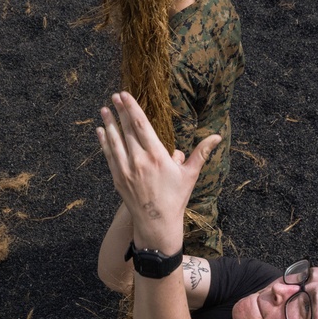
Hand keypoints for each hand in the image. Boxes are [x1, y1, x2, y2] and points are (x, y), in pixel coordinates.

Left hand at [96, 92, 218, 251]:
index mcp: (157, 157)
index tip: (125, 95)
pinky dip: (104, 142)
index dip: (132, 108)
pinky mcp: (118, 178)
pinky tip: (100, 131)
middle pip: (127, 130)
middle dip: (120, 111)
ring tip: (104, 109)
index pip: (142, 126)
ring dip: (109, 124)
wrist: (157, 223)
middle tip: (115, 96)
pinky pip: (109, 156)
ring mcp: (126, 170)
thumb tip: (217, 136)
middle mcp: (139, 161)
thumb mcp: (190, 174)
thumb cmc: (176, 198)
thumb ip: (201, 152)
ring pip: (115, 141)